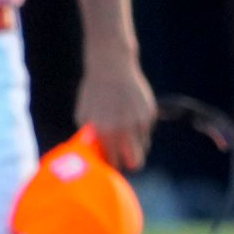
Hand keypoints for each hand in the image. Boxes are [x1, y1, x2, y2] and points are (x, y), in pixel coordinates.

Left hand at [76, 46, 157, 171]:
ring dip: (135, 145)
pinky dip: (140, 129)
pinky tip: (130, 117)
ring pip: (143, 147)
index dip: (113, 167)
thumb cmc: (93, 91)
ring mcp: (140, 122)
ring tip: (124, 133)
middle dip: (130, 164)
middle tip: (125, 161)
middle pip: (136, 162)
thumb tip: (94, 153)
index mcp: (105, 132)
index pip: (113, 162)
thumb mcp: (83, 115)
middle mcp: (125, 129)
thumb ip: (89, 136)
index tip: (112, 167)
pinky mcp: (150, 113)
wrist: (111, 66)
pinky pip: (147, 131)